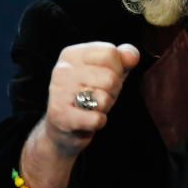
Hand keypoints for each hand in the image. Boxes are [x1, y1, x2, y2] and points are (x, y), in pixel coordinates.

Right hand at [20, 42, 138, 187]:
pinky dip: (99, 124)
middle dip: (113, 93)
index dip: (118, 71)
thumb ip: (122, 60)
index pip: (112, 53)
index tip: (105, 81)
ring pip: (104, 97)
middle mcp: (61, 70)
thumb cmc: (87, 100)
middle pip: (111, 76)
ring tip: (91, 110)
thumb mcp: (107, 76)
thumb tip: (131, 53)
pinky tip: (89, 124)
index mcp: (72, 54)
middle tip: (98, 101)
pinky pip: (97, 118)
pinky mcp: (59, 116)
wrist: (62, 134)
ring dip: (105, 109)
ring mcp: (56, 92)